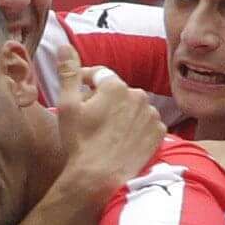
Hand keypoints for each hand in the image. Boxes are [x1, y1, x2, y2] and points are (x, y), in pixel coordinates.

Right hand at [53, 64, 166, 195]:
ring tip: (107, 133)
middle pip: (117, 92)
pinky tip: (122, 141)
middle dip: (104, 100)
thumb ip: (68, 72)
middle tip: (90, 120)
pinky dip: (136, 128)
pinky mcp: (159, 133)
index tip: (78, 92)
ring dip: (122, 114)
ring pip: (133, 107)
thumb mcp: (66, 105)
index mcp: (115, 86)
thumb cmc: (80, 143)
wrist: (99, 179)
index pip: (99, 75)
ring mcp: (151, 114)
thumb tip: (65, 46)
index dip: (85, 82)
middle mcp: (138, 95)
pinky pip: (146, 124)